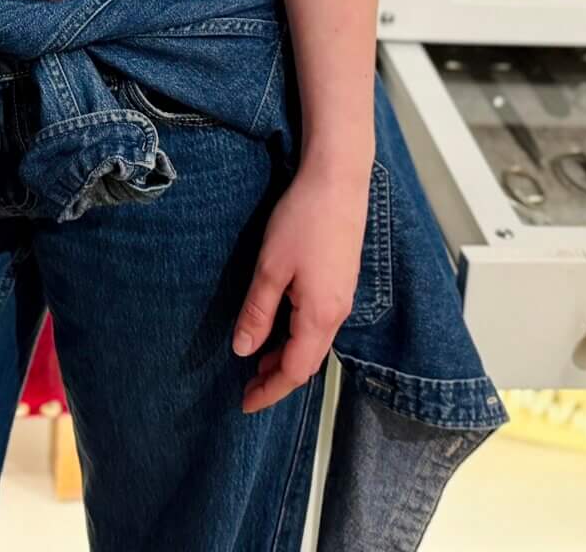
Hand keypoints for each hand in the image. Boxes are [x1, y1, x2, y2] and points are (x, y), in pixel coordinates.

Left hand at [232, 155, 368, 414]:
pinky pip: (318, 324)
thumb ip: (257, 312)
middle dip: (276, 379)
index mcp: (320, 316)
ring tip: (256, 361)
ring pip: (313, 343)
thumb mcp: (270, 268)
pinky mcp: (340, 281)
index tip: (244, 404)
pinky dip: (296, 337)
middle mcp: (337, 313)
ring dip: (287, 357)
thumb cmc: (303, 220)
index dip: (269, 391)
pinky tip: (279, 327)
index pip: (295, 371)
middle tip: (246, 387)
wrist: (338, 180)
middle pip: (307, 362)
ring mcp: (342, 298)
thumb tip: (243, 350)